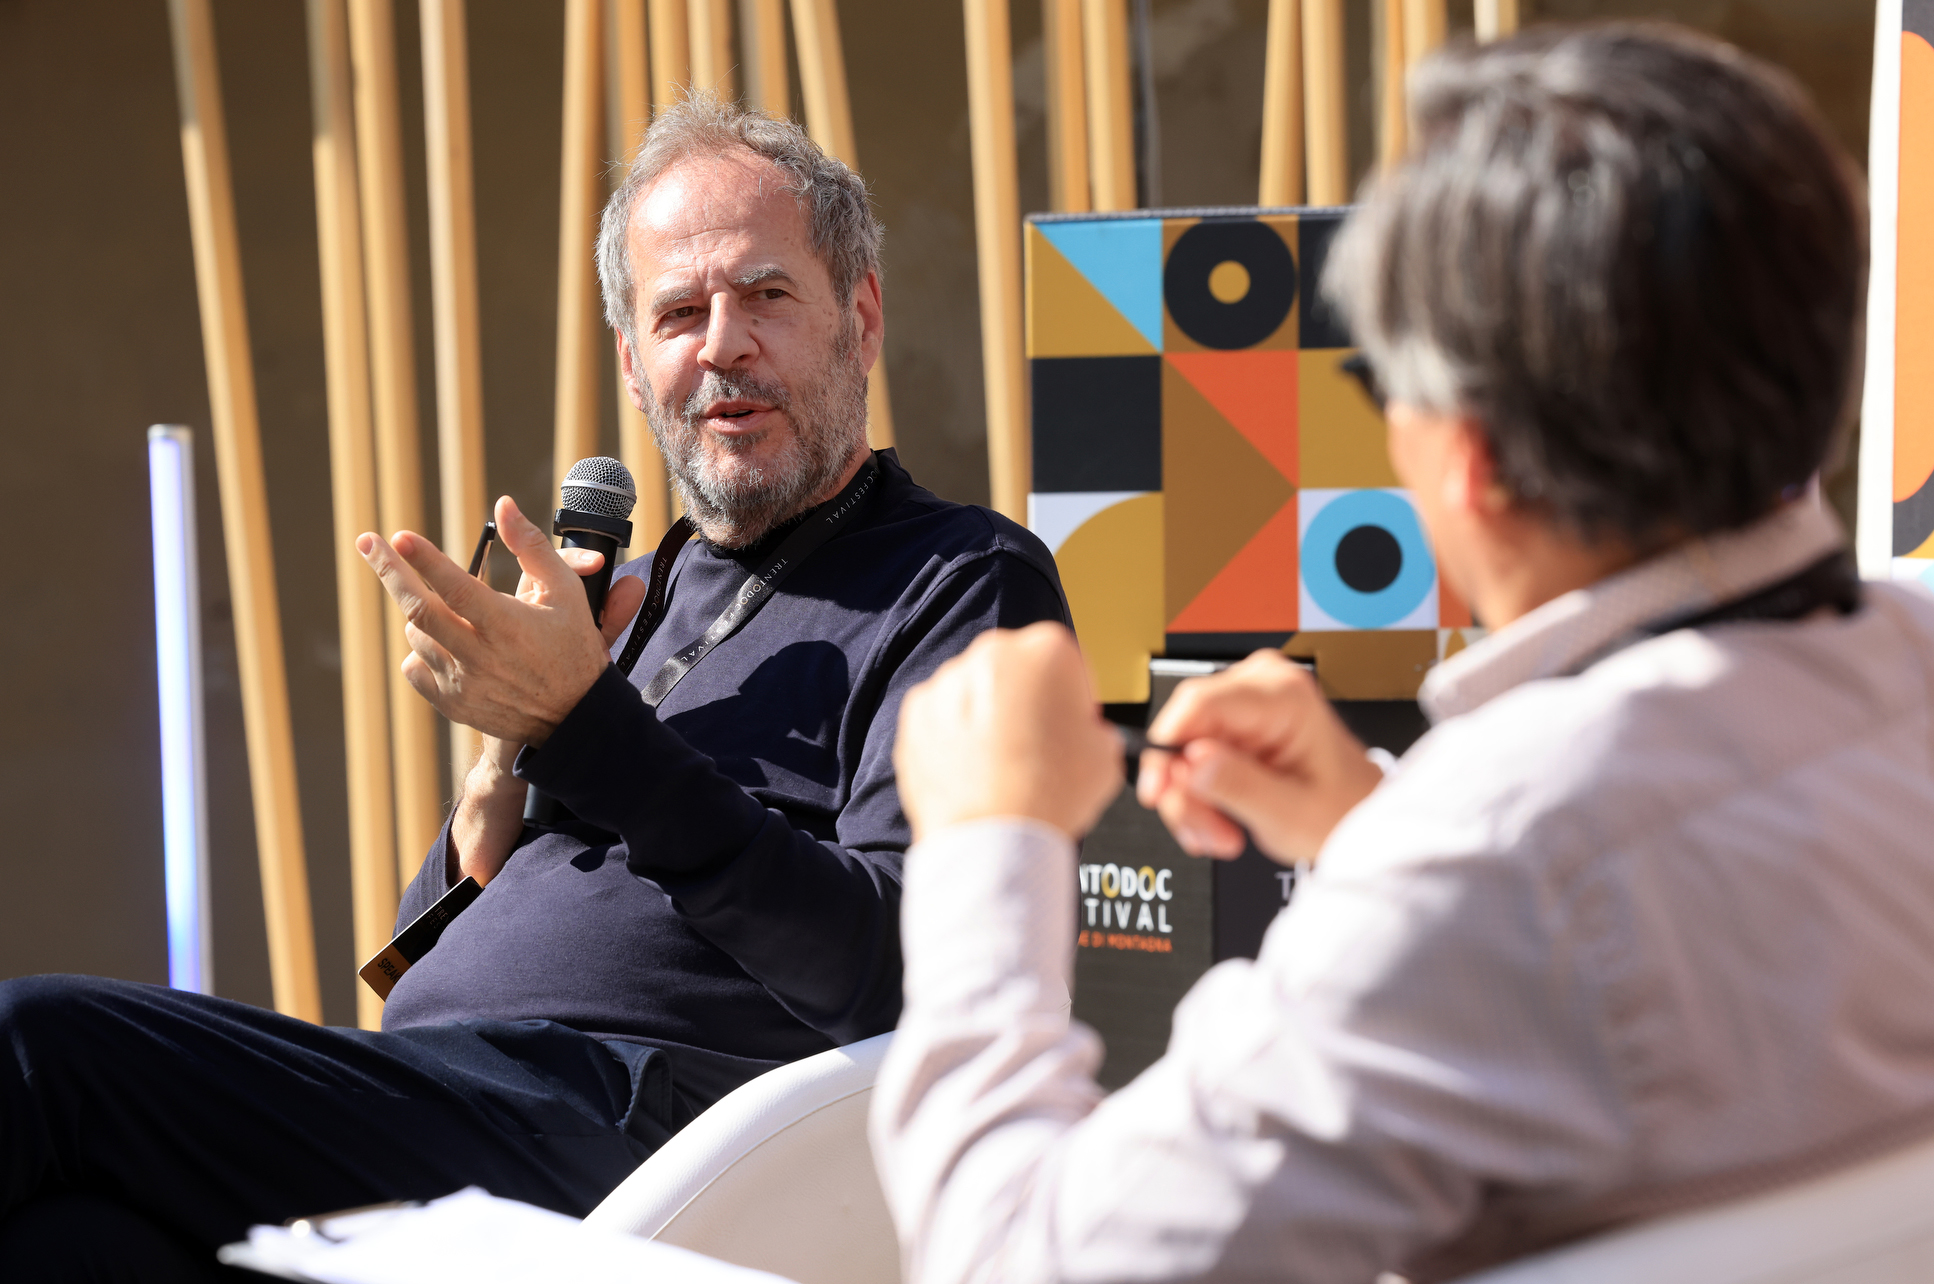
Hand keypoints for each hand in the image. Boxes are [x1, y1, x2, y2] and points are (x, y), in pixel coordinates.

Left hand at [358, 495, 645, 745]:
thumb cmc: (573, 647)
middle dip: (390, 572)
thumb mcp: (565, 592)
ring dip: (419, 613)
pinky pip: (414, 668)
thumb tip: (503, 505)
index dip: (426, 560)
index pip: (457, 588)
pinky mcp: (453, 704)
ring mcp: (463, 683)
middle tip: (368, 542)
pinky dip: (419, 650)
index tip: (400, 536)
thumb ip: (531, 547)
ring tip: (444, 608)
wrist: (574, 718)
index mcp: (509, 626)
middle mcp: (481, 657)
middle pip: (420, 611)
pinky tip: (443, 643)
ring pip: (416, 636)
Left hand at [895, 623, 1122, 842]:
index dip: (1071, 695)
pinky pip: (942, 716)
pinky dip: (954, 736)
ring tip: (1002, 764)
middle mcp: (994, 654)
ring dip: (988, 715)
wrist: (992, 840)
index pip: (1066, 661)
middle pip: (1018, 669)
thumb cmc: (1048, 798)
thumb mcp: (1105, 756)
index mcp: (1047, 652)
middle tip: (1035, 743)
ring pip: (976, 690)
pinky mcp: (916, 712)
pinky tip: (972, 770)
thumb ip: (1096, 729)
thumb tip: (1086, 732)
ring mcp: (949, 681)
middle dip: (1026, 698)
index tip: (1069, 719)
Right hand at [1136, 650, 1381, 865]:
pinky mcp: (1233, 723)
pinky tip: (1219, 820)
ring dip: (1192, 798)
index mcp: (1285, 696)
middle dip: (1185, 788)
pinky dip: (1199, 794)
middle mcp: (1262, 687)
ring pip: (1183, 746)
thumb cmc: (1343, 810)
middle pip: (1186, 727)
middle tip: (1204, 830)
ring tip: (1220, 833)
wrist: (1356, 815)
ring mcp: (1245, 704)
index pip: (1200, 703)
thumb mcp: (1291, 812)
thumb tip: (1189, 762)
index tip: (1159, 788)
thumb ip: (1239, 785)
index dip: (1169, 746)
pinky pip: (1193, 754)